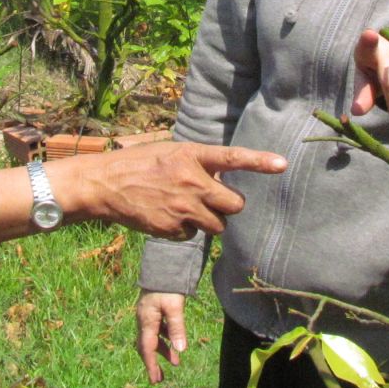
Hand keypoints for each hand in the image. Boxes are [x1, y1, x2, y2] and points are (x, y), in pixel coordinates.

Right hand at [53, 141, 285, 240]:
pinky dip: (186, 231)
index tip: (283, 164)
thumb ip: (197, 162)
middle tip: (216, 201)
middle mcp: (191, 181)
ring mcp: (182, 207)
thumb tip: (222, 174)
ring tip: (189, 209)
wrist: (105, 185)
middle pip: (235, 204)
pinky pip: (193, 236)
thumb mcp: (169, 151)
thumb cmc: (138, 164)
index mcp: (191, 156)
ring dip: (210, 221)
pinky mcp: (172, 229)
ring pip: (218, 226)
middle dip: (230, 206)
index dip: (260, 161)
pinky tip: (169, 217)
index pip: (233, 158)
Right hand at [136, 291, 188, 383]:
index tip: (155, 380)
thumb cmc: (167, 286)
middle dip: (154, 362)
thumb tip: (180, 350)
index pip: (147, 348)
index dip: (151, 365)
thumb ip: (177, 328)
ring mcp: (147, 315)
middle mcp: (144, 320)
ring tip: (175, 362)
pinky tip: (174, 341)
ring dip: (162, 350)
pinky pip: (157, 329)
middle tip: (160, 378)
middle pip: (146, 346)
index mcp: (146, 321)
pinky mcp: (153, 310)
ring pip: (153, 338)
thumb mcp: (174, 307)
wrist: (163, 265)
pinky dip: (165, 338)